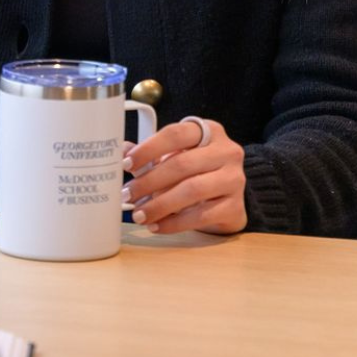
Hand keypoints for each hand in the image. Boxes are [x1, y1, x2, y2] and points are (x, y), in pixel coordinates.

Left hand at [122, 116, 246, 234]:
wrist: (228, 198)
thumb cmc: (197, 172)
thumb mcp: (176, 156)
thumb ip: (151, 155)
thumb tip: (121, 152)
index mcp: (208, 131)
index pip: (176, 134)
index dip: (148, 148)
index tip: (126, 163)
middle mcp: (226, 152)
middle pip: (182, 164)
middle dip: (149, 181)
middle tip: (128, 194)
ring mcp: (234, 179)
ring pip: (192, 191)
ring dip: (159, 205)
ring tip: (139, 214)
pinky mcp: (235, 207)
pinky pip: (200, 216)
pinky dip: (174, 223)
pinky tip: (157, 225)